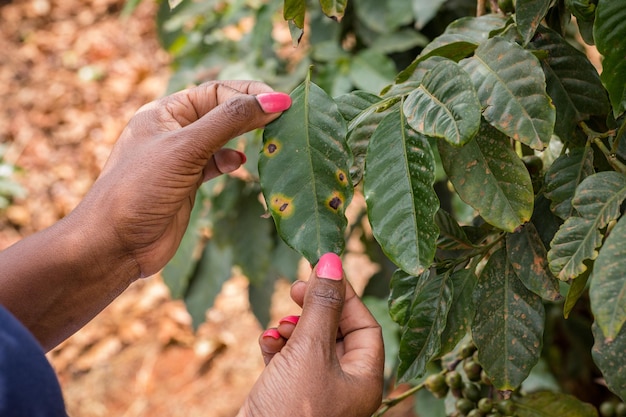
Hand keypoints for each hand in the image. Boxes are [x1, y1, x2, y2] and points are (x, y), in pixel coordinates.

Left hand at [0, 81, 290, 348]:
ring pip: (221, 140)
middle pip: (221, 113)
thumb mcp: (186, 149)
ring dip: (244, 139)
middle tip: (284, 118)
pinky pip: (216, 165)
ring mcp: (180, 159)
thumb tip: (274, 100)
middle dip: (250, 114)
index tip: (284, 103)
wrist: (114, 246)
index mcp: (165, 112)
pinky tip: (239, 167)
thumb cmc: (140, 190)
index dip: (250, 94)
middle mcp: (172, 131)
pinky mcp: (187, 185)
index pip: (216, 92)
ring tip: (270, 140)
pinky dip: (231, 163)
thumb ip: (229, 122)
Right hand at [240, 253, 383, 416]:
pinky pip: (289, 362)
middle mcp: (344, 386)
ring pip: (310, 345)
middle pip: (337, 332)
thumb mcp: (310, 350)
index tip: (321, 272)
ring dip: (293, 328)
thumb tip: (333, 260)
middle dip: (315, 310)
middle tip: (295, 289)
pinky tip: (266, 341)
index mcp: (364, 379)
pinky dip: (278, 347)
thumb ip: (322, 305)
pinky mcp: (289, 396)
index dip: (344, 296)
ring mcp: (316, 391)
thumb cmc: (292, 409)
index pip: (364, 325)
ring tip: (278, 325)